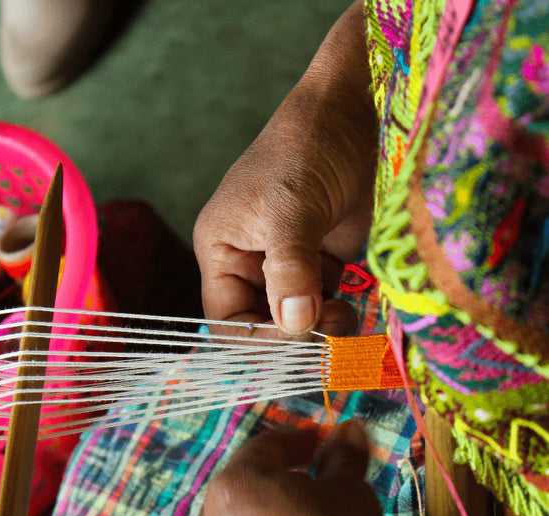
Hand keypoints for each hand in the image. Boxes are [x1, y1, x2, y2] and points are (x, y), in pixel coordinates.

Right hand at [193, 2, 376, 338]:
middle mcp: (249, 263)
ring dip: (321, 326)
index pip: (227, 317)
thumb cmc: (307, 149)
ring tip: (346, 314)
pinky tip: (355, 303)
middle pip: (262, 323)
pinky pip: (323, 303)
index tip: (296, 339)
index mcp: (221, 250)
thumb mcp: (290, 209)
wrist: (356, 113)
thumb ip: (290, 270)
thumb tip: (295, 325)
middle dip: (293, 335)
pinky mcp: (320, 261)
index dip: (256, 337)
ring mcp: (287, 264)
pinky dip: (339, 312)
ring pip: (296, 319)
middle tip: (328, 333)